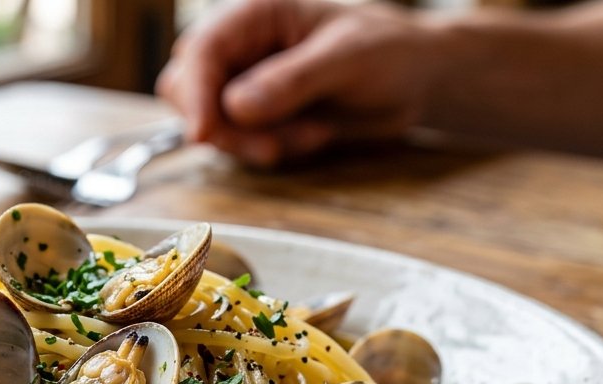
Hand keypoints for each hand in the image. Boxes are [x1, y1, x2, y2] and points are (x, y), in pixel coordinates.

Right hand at [157, 0, 446, 166]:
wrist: (415, 82)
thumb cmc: (389, 53)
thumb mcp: (347, 59)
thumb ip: (292, 80)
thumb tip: (235, 105)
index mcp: (256, 15)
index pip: (201, 51)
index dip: (195, 93)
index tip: (202, 133)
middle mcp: (241, 47)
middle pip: (187, 89)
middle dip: (223, 126)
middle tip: (272, 147)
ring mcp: (244, 83)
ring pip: (211, 123)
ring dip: (254, 142)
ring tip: (313, 133)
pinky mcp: (255, 116)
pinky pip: (237, 143)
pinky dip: (272, 149)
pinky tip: (313, 135)